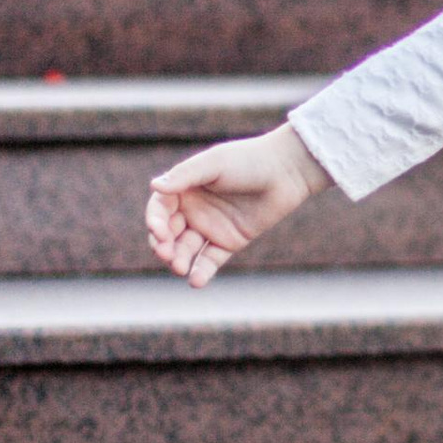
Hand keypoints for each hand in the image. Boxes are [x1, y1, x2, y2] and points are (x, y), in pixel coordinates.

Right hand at [146, 123, 330, 284]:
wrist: (287, 171)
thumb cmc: (249, 160)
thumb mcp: (215, 164)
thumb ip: (185, 176)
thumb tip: (155, 186)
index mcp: (185, 188)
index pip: (160, 209)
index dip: (155, 221)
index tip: (159, 231)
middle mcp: (194, 209)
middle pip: (168, 233)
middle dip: (163, 245)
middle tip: (166, 253)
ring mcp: (211, 227)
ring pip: (186, 250)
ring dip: (179, 260)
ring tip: (180, 268)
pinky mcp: (229, 242)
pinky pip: (210, 260)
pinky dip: (202, 272)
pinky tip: (196, 281)